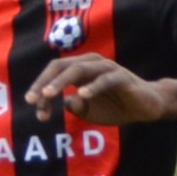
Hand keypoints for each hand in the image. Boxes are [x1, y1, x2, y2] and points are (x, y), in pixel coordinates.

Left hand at [25, 55, 170, 124]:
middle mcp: (91, 64)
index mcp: (80, 69)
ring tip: (48, 94)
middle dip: (45, 83)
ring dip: (61, 82)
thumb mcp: (88, 111)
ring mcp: (107, 68)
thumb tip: (62, 103)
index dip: (40, 86)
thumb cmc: (115, 107)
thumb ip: (73, 107)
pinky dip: (93, 86)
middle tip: (32, 98)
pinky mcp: (122, 77)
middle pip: (62, 67)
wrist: (146, 107)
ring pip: (79, 70)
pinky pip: (105, 79)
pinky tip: (82, 95)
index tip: (31, 104)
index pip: (54, 71)